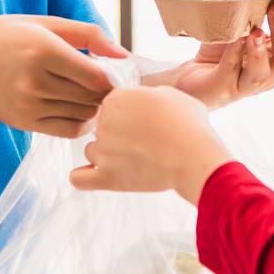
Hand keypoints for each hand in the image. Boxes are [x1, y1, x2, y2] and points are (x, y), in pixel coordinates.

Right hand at [0, 15, 127, 138]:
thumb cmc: (4, 36)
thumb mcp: (45, 23)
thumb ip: (88, 35)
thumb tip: (124, 55)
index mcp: (44, 50)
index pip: (97, 77)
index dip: (113, 77)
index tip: (113, 71)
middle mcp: (36, 81)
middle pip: (93, 98)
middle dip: (106, 92)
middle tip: (106, 83)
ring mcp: (29, 105)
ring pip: (84, 115)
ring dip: (95, 106)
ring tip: (89, 93)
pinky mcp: (24, 123)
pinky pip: (68, 130)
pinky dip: (82, 122)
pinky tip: (78, 108)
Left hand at [69, 86, 232, 203]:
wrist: (194, 156)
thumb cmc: (188, 124)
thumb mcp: (171, 95)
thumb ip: (148, 95)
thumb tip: (143, 102)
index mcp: (116, 99)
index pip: (112, 105)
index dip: (129, 114)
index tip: (143, 123)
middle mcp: (103, 123)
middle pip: (101, 128)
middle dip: (119, 134)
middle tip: (144, 143)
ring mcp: (103, 151)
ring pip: (92, 151)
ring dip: (107, 155)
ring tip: (133, 161)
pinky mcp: (107, 177)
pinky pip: (79, 178)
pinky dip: (85, 177)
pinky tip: (98, 175)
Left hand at [148, 2, 273, 108]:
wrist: (195, 77)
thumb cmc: (224, 51)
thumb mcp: (247, 28)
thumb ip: (263, 11)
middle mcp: (269, 75)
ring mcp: (247, 85)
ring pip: (262, 75)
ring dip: (259, 52)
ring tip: (254, 32)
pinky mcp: (223, 89)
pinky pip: (231, 72)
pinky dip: (234, 55)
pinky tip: (233, 39)